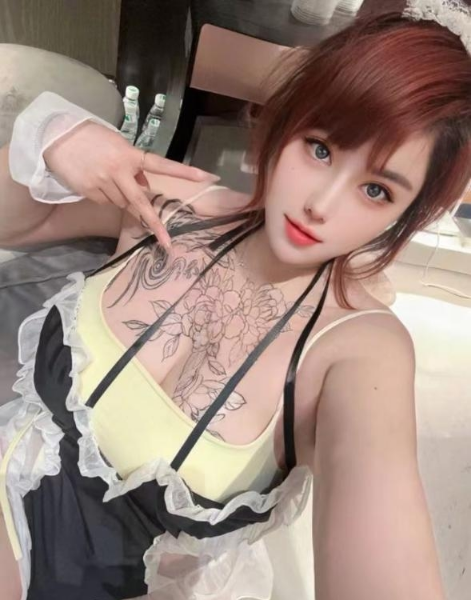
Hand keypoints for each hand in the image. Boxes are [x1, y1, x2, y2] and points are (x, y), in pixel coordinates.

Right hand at [43, 121, 219, 249]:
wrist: (57, 138)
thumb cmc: (92, 139)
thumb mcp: (118, 146)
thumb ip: (134, 166)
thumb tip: (145, 185)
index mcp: (131, 155)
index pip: (162, 165)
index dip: (184, 172)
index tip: (207, 177)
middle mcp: (120, 171)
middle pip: (140, 202)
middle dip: (155, 224)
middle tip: (168, 244)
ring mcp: (104, 183)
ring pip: (122, 204)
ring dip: (123, 199)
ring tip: (108, 179)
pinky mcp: (90, 192)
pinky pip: (106, 203)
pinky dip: (106, 198)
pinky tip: (96, 182)